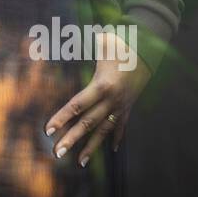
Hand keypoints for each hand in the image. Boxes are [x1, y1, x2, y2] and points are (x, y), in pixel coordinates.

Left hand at [44, 30, 151, 166]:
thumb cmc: (121, 45)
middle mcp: (111, 100)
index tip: (48, 129)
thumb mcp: (102, 43)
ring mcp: (121, 106)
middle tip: (57, 153)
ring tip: (80, 162)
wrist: (149, 52)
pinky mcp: (129, 107)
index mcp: (101, 86)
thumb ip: (82, 41)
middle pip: (88, 123)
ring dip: (91, 147)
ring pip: (104, 131)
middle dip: (72, 139)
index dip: (61, 118)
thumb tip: (62, 33)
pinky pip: (121, 126)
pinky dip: (117, 138)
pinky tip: (113, 150)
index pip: (77, 105)